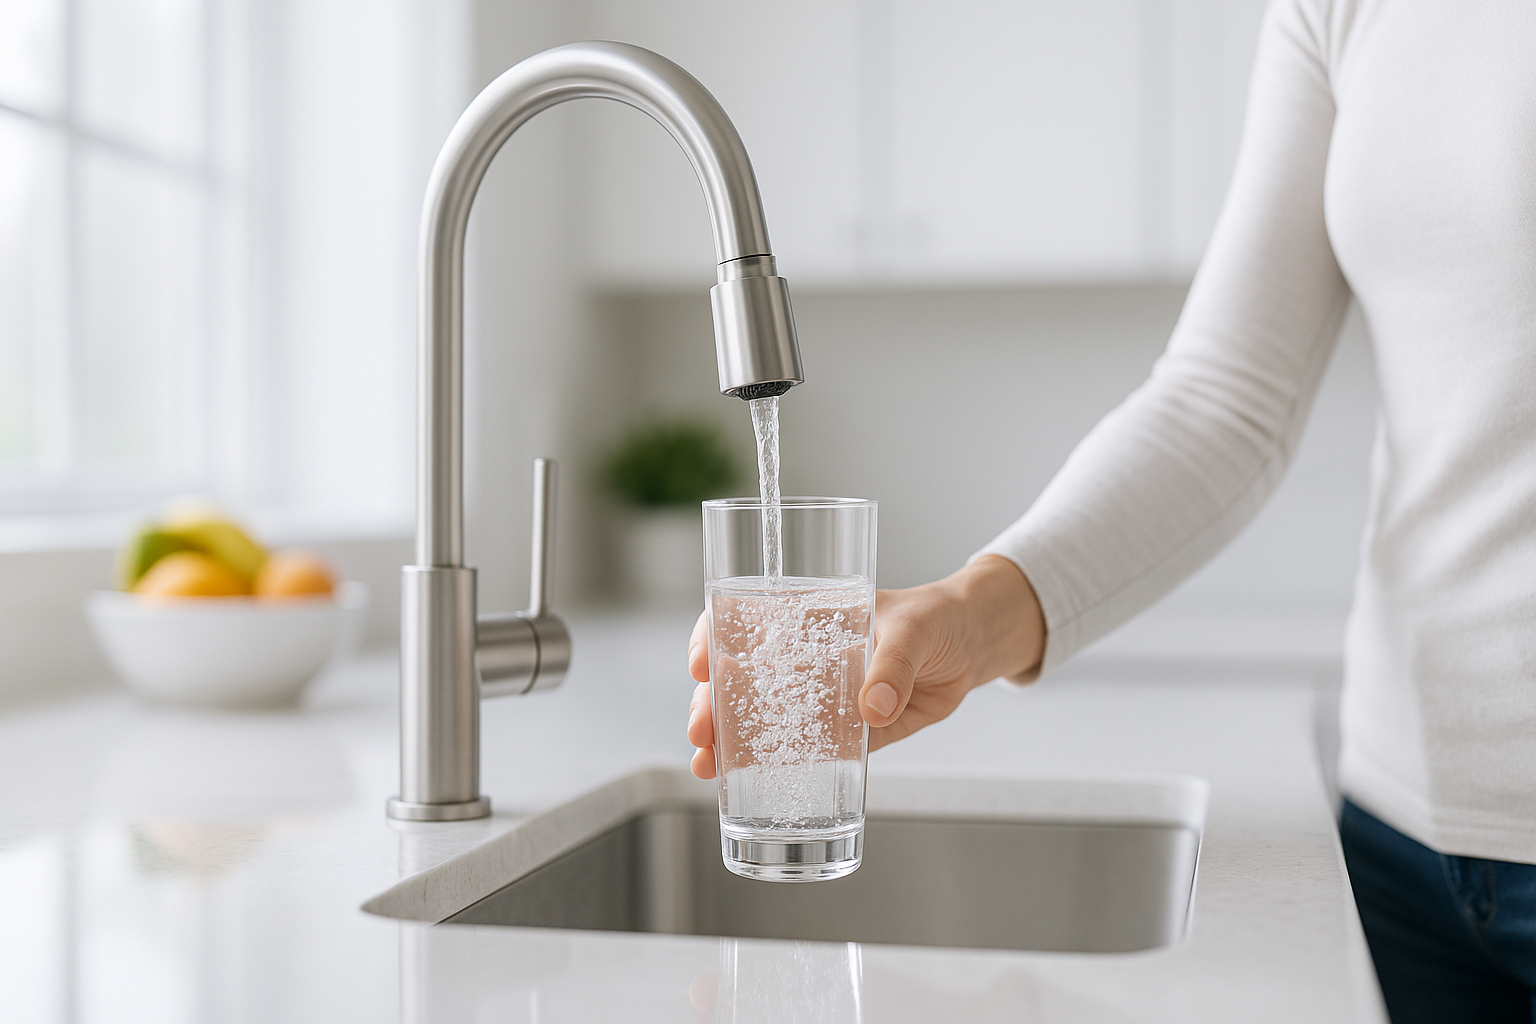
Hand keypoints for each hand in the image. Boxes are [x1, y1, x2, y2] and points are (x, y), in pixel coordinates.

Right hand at [685, 555, 1044, 779]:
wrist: (976, 644)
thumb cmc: (939, 617)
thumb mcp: (914, 629)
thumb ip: (892, 666)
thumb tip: (872, 708)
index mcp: (809, 616)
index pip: (744, 620)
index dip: (712, 640)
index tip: (701, 665)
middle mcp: (805, 657)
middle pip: (741, 679)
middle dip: (711, 706)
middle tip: (702, 733)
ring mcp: (824, 697)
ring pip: (765, 719)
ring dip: (732, 742)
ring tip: (708, 766)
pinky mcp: (852, 732)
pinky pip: (812, 751)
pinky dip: (781, 766)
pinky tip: (750, 780)